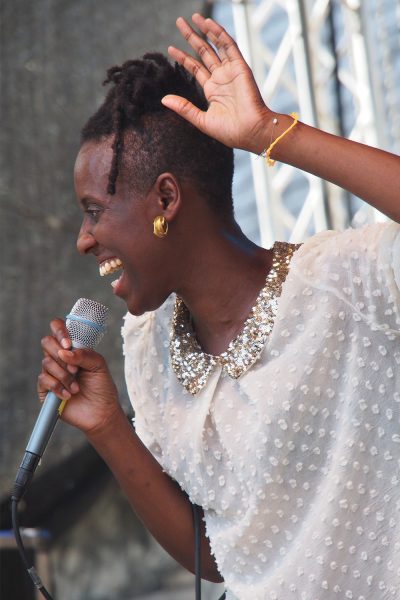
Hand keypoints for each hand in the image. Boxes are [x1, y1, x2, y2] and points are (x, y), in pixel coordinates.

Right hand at [38, 318, 122, 436]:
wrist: (101, 413)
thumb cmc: (102, 387)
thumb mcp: (99, 365)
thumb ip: (84, 354)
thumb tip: (65, 351)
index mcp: (73, 348)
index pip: (58, 328)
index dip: (60, 331)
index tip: (68, 344)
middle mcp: (60, 357)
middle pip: (47, 342)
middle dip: (61, 355)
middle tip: (76, 369)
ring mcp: (52, 372)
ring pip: (46, 362)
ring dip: (64, 375)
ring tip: (76, 387)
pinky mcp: (46, 388)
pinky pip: (43, 379)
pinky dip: (57, 386)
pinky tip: (68, 394)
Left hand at [163, 13, 272, 153]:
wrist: (250, 132)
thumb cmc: (230, 132)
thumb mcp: (202, 120)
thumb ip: (184, 108)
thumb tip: (163, 100)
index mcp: (212, 90)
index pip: (195, 68)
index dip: (183, 58)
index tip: (171, 48)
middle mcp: (221, 78)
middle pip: (203, 52)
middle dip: (191, 37)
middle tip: (180, 22)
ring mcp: (230, 71)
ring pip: (215, 45)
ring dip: (205, 31)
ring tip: (193, 17)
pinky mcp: (240, 67)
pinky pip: (228, 46)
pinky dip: (219, 33)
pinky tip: (208, 23)